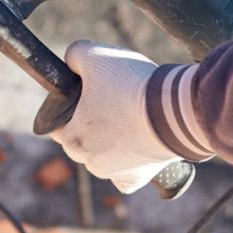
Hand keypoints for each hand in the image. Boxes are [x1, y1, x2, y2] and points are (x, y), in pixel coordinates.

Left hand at [48, 40, 180, 193]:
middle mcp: (90, 162)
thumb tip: (72, 60)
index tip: (86, 91)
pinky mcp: (140, 177)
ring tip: (131, 115)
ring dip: (113, 141)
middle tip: (113, 99)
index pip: (57, 123)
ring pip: (105, 157)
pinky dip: (132, 163)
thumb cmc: (130, 85)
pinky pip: (128, 175)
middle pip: (82, 139)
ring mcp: (116, 173)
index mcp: (72, 139)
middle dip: (92, 121)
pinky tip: (139, 146)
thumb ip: (75, 55)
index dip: (70, 104)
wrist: (174, 110)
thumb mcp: (95, 55)